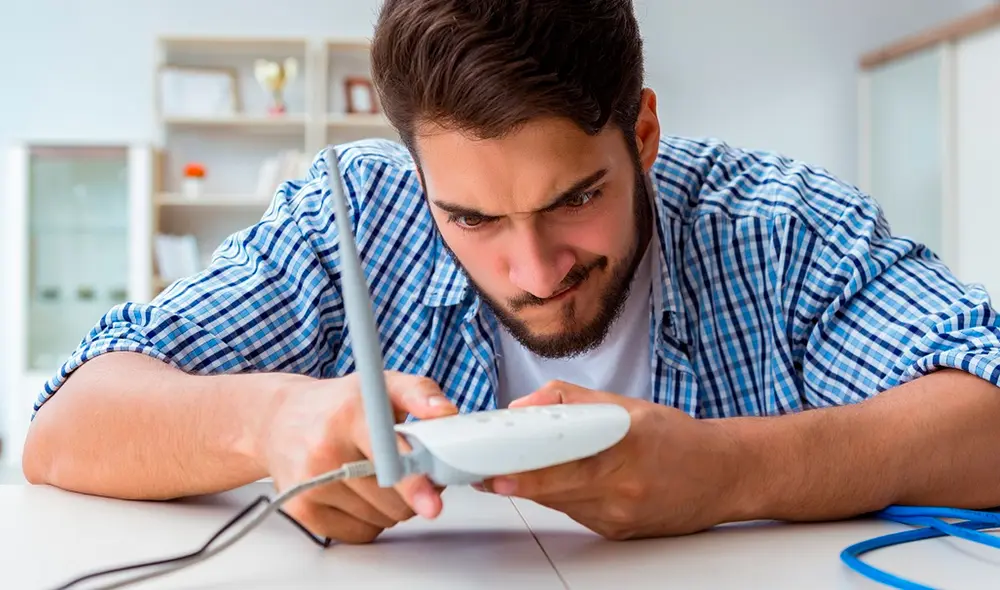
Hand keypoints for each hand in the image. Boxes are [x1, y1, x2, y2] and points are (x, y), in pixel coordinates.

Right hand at [261, 371, 457, 543]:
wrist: (279, 420)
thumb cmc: (338, 405)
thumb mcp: (381, 384)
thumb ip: (420, 393)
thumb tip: (445, 413)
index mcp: (349, 415)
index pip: (386, 455)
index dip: (413, 481)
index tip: (431, 503)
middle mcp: (325, 451)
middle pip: (393, 498)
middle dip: (412, 490)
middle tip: (404, 466)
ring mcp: (311, 484)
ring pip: (381, 518)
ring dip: (391, 505)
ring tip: (375, 474)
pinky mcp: (302, 511)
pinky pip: (360, 533)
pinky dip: (369, 519)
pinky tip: (357, 492)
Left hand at [479, 381, 740, 539]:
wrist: (724, 476)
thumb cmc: (678, 438)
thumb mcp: (628, 404)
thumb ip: (573, 400)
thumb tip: (527, 405)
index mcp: (626, 448)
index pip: (566, 463)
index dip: (527, 469)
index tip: (496, 469)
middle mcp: (623, 488)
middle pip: (555, 488)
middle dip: (516, 480)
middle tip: (482, 472)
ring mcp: (620, 515)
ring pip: (560, 502)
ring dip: (534, 487)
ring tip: (507, 469)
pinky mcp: (617, 532)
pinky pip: (575, 513)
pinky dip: (560, 496)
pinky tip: (556, 480)